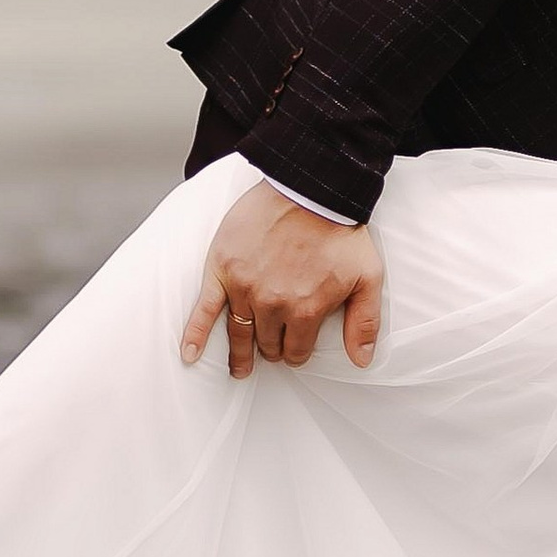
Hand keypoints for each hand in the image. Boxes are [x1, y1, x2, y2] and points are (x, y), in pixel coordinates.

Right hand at [181, 184, 385, 378]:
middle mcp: (272, 304)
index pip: (297, 349)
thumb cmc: (340, 230)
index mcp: (305, 310)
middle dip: (273, 348)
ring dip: (240, 353)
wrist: (311, 188)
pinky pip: (204, 309)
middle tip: (273, 349)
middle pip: (268, 343)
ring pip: (240, 332)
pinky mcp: (222, 269)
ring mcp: (243, 287)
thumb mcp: (367, 277)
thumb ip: (365, 321)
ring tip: (239, 368)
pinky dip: (195, 333)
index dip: (298, 351)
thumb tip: (362, 359)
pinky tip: (190, 353)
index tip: (296, 348)